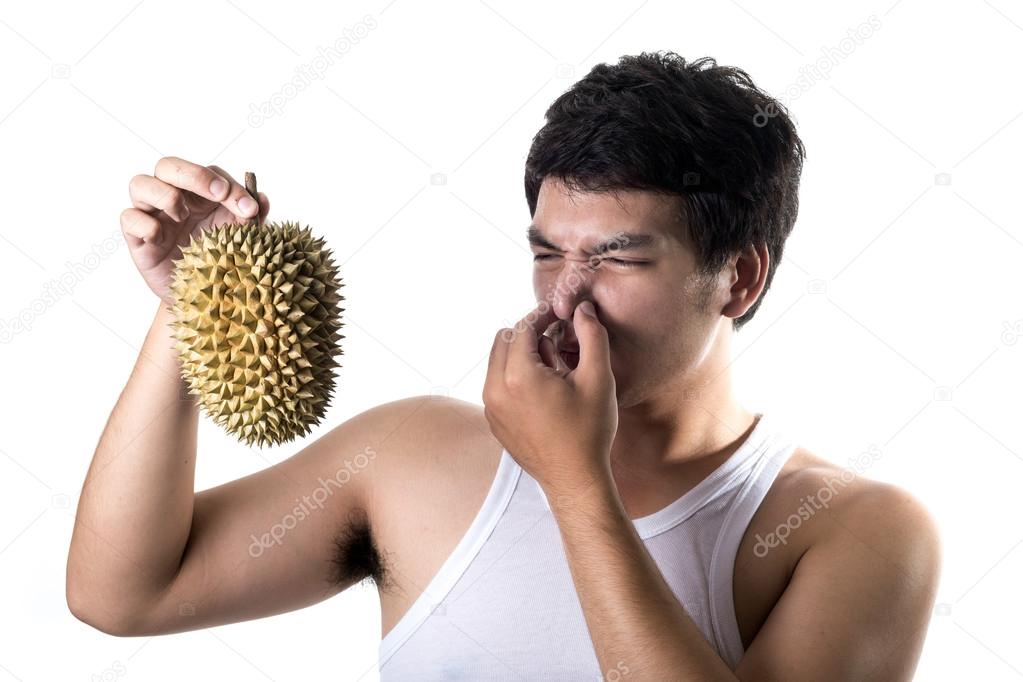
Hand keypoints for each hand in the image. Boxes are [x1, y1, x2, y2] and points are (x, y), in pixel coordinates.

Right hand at [120, 156, 270, 303]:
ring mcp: (152, 215)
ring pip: (139, 183)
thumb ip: (251, 219)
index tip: (248, 208)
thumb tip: (261, 198)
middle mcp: (172, 197)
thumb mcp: (241, 240)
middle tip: (219, 194)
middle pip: (168, 166)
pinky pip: (128, 218)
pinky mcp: (137, 238)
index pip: (209, 173)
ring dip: (165, 194)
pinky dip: (144, 224)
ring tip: (183, 215)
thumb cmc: (221, 261)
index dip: (228, 185)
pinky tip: (161, 237)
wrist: (204, 297)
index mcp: (200, 193)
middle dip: (194, 175)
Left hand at [482, 300, 617, 497]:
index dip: (542, 315)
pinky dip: (514, 374)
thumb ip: (591, 336)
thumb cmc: (589, 431)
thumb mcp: (598, 378)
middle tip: (558, 338)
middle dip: (529, 332)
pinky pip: (497, 383)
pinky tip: (543, 386)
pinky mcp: (493, 420)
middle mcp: (495, 389)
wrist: (574, 479)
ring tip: (552, 365)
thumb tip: (582, 309)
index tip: (560, 314)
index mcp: (518, 376)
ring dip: (521, 352)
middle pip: (504, 340)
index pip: (522, 327)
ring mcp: (491, 407)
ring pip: (498, 360)